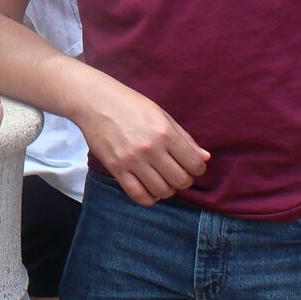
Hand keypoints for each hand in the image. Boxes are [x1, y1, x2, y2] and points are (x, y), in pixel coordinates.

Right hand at [77, 87, 208, 205]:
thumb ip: (184, 138)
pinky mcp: (116, 168)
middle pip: (180, 181)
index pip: (194, 164)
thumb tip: (205, 158)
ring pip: (162, 191)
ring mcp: (132, 160)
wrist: (95, 101)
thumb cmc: (130, 104)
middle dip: (184, 181)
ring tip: (162, 180)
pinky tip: (149, 189)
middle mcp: (151, 149)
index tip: (191, 166)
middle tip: (176, 173)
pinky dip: (148, 198)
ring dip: (167, 190)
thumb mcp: (161, 115)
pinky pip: (138, 195)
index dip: (198, 169)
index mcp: (165, 133)